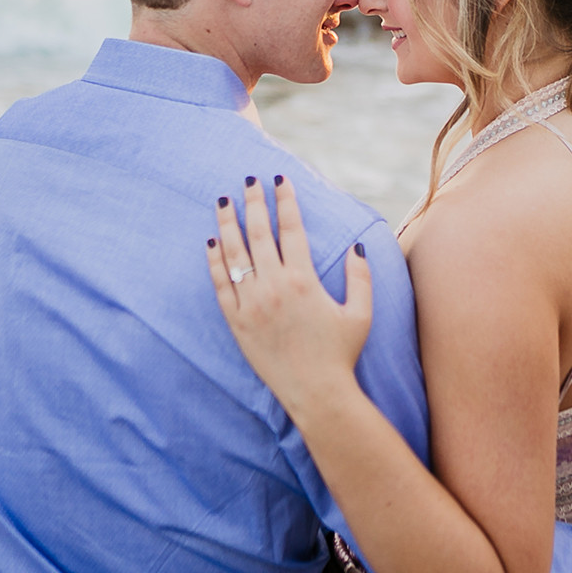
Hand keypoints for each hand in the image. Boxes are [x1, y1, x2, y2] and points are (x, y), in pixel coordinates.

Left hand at [206, 174, 372, 419]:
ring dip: (227, 224)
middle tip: (248, 181)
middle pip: (258, 233)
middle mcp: (274, 287)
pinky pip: (220, 285)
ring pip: (234, 255)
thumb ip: (360, 278)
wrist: (316, 393)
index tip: (280, 179)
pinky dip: (214, 262)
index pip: (291, 229)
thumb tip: (356, 247)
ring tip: (221, 201)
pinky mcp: (237, 322)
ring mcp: (251, 304)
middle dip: (253, 202)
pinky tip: (211, 242)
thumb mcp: (360, 313)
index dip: (285, 201)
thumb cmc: (341, 354)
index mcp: (304, 280)